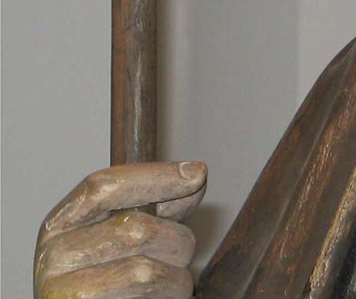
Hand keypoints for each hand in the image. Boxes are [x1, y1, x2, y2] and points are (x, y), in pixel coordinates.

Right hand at [34, 161, 206, 298]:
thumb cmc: (112, 285)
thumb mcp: (126, 238)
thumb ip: (155, 208)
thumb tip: (193, 174)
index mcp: (60, 225)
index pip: (104, 186)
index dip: (156, 176)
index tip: (197, 173)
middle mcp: (54, 255)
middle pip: (136, 228)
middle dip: (176, 241)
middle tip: (177, 258)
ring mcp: (65, 289)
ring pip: (147, 271)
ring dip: (176, 278)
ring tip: (167, 285)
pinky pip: (147, 296)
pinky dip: (167, 297)